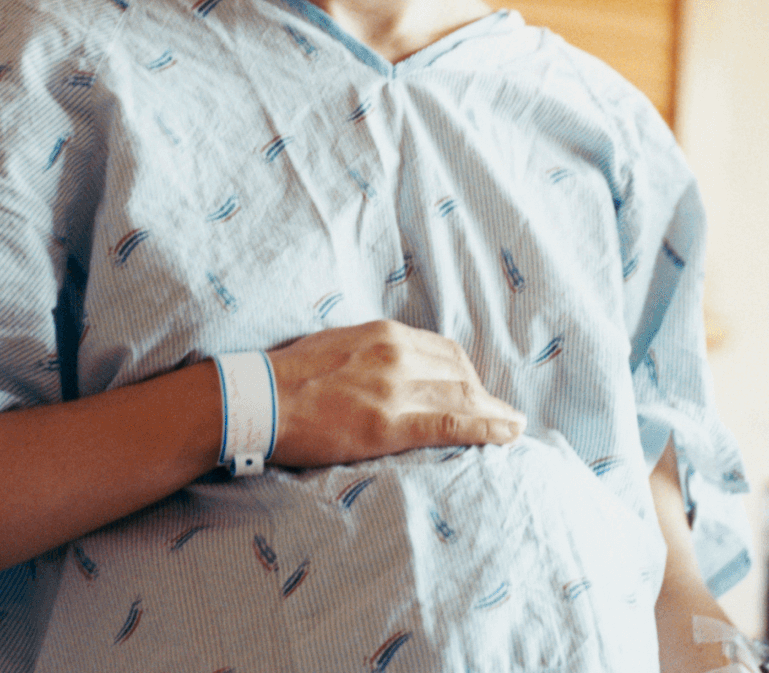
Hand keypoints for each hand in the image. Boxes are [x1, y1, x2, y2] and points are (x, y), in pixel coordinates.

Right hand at [265, 320, 523, 466]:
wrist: (256, 399)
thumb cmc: (284, 378)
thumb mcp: (336, 346)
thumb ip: (369, 354)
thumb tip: (383, 370)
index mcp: (384, 334)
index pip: (444, 351)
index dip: (466, 374)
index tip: (474, 390)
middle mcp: (398, 354)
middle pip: (459, 373)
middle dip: (482, 395)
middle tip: (494, 415)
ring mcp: (396, 388)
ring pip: (463, 398)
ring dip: (494, 413)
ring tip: (512, 427)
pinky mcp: (391, 423)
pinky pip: (453, 425)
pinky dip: (487, 428)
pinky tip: (507, 434)